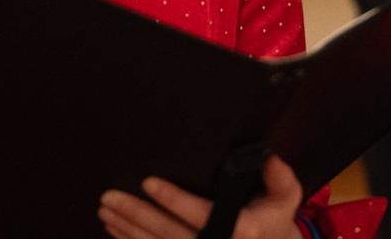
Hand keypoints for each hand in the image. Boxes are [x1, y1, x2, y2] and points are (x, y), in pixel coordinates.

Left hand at [99, 156, 304, 238]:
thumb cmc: (271, 222)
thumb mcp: (284, 199)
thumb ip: (280, 180)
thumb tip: (271, 160)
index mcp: (241, 231)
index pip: (201, 215)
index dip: (174, 200)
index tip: (149, 183)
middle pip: (170, 234)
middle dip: (138, 215)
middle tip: (111, 198)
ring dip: (129, 230)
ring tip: (106, 212)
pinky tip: (117, 231)